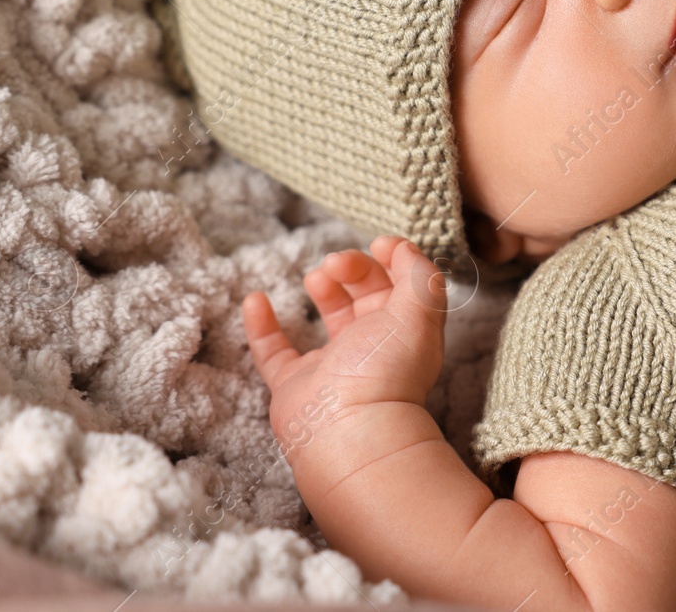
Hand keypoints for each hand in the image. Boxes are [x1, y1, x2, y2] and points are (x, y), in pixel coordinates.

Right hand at [242, 237, 447, 457]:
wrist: (348, 432)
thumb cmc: (386, 371)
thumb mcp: (418, 312)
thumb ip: (418, 275)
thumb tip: (403, 247)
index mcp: (403, 329)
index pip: (401, 285)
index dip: (393, 259)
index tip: (377, 243)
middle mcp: (372, 345)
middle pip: (366, 293)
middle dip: (353, 268)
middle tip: (335, 263)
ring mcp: (332, 365)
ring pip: (330, 317)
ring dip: (324, 288)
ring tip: (316, 277)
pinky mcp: (294, 383)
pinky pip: (273, 350)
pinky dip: (262, 324)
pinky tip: (256, 300)